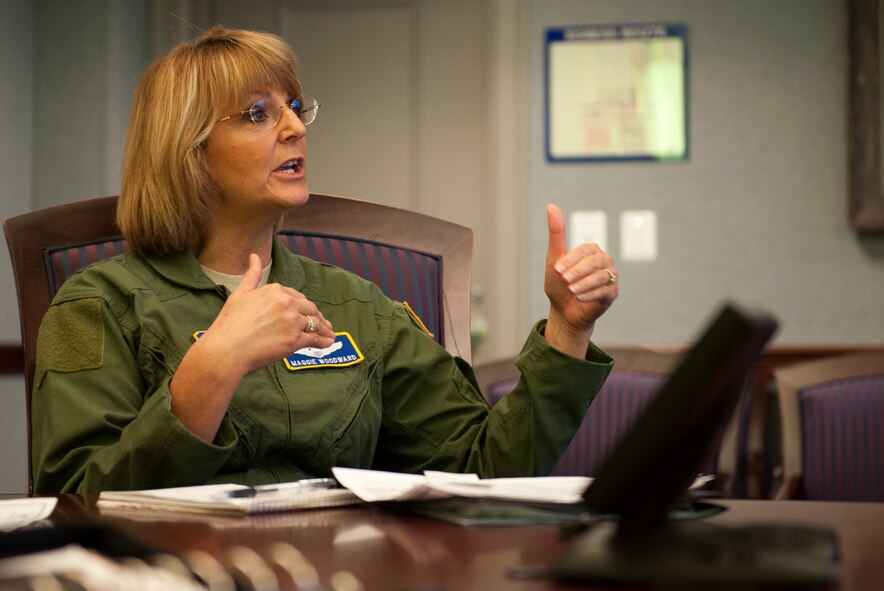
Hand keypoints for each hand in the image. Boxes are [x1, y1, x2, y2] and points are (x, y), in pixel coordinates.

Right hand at [201, 253, 335, 374]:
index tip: (308, 312)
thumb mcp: (240, 294)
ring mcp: (292, 321)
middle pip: (309, 309)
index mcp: (275, 290)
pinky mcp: (295, 340)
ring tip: (329, 334)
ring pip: (315, 323)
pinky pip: (315, 339)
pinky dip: (324, 341)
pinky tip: (328, 343)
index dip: (304, 306)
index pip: (297, 296)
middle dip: (317, 317)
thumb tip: (254, 256)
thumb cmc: (229, 324)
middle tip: (324, 324)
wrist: (226, 350)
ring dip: (324, 329)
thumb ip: (252, 275)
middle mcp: (286, 302)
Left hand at [543, 204, 617, 355]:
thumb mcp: (554, 259)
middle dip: (577, 272)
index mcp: (591, 250)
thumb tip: (551, 206)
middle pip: (595, 262)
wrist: (564, 310)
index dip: (570, 260)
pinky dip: (591, 294)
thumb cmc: (559, 284)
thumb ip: (556, 233)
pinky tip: (580, 298)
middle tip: (564, 280)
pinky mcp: (612, 292)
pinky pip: (606, 290)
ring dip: (583, 284)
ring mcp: (610, 276)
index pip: (584, 250)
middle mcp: (604, 260)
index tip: (557, 270)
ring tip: (571, 290)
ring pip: (601, 276)